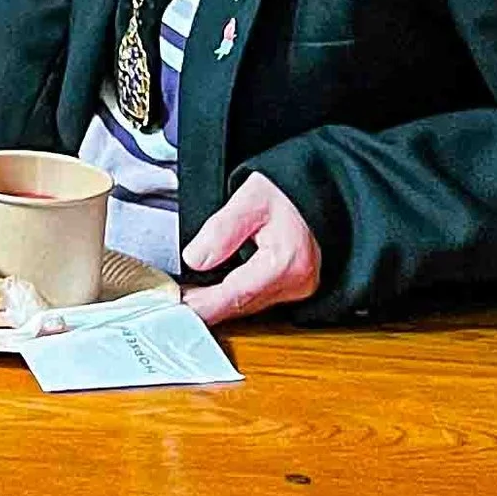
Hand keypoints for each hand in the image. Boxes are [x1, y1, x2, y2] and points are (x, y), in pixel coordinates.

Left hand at [180, 170, 321, 324]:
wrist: (323, 189)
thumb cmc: (290, 191)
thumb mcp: (251, 198)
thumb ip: (222, 229)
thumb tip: (195, 259)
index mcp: (287, 262)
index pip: (236, 294)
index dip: (204, 304)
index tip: (178, 306)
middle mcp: (297, 283)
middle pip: (242, 305)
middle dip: (206, 306)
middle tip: (173, 300)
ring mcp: (299, 288)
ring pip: (249, 305)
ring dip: (218, 303)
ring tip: (187, 296)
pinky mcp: (296, 287)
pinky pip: (258, 298)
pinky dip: (234, 296)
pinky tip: (212, 291)